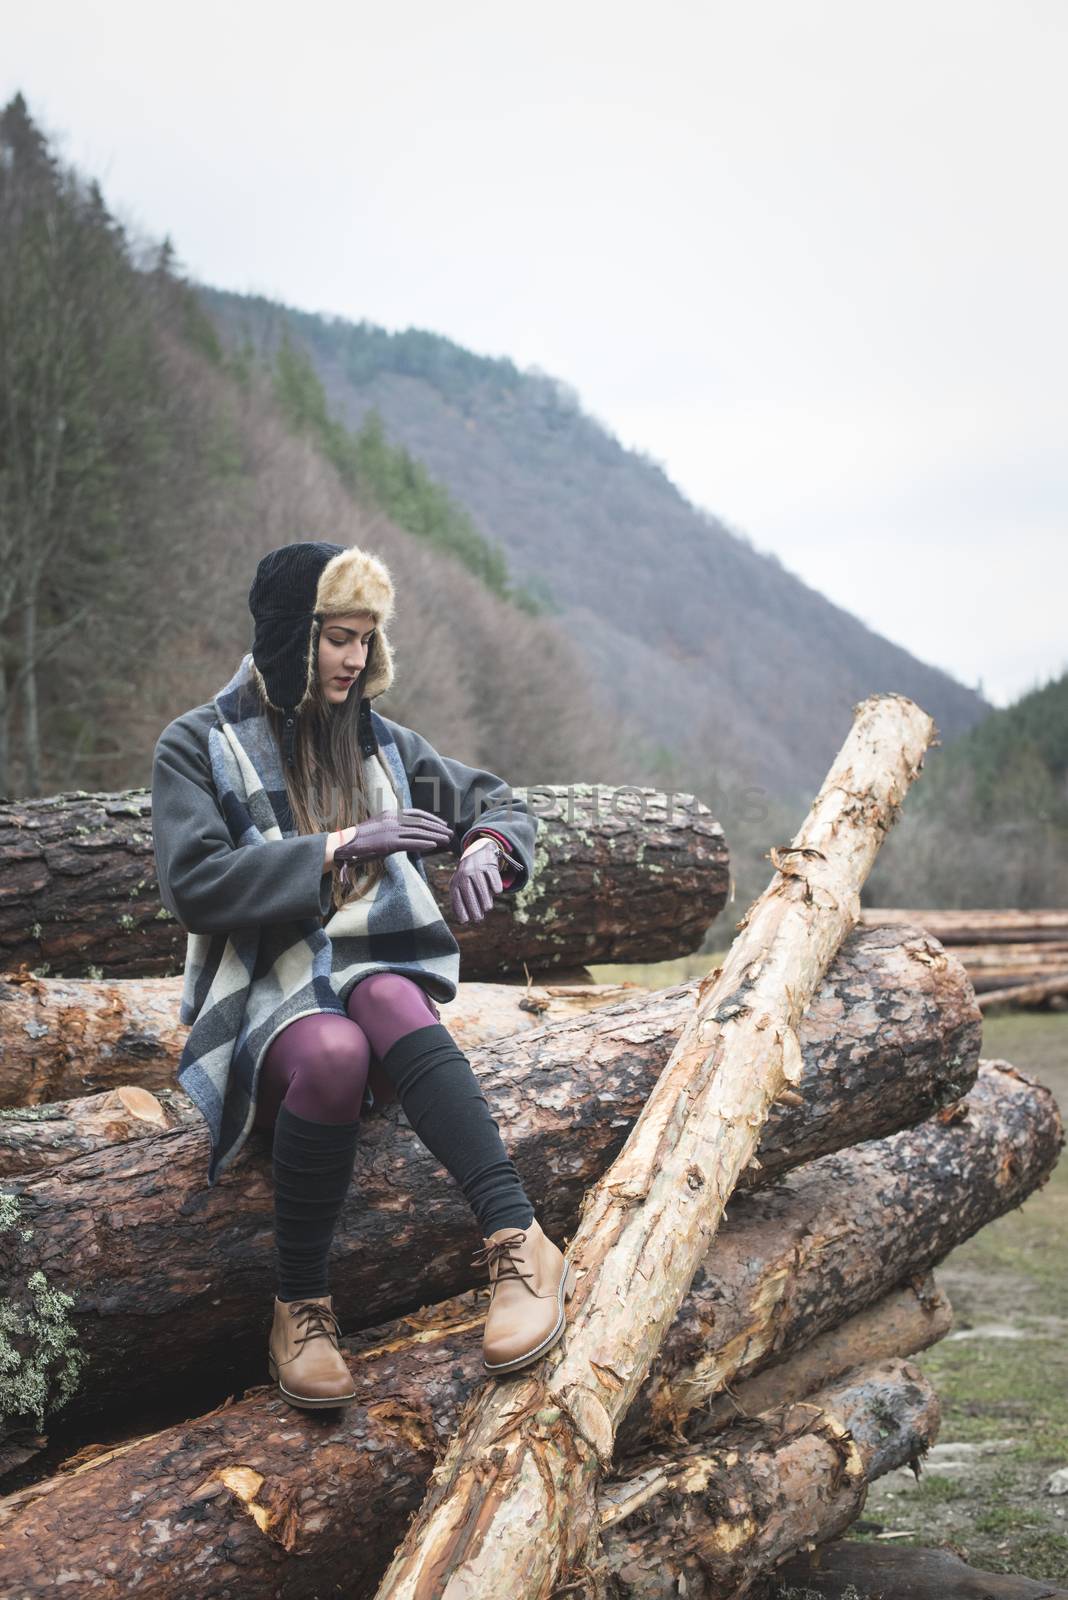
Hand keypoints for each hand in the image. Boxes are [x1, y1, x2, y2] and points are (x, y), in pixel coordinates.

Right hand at [333, 808, 452, 886]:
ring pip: (419, 833)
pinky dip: (423, 844)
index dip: (432, 819)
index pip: (418, 814)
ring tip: (447, 840)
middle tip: (450, 833)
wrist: (346, 842)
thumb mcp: (380, 825)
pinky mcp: (389, 843)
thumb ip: (394, 825)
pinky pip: (411, 843)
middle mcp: (394, 819)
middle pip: (422, 823)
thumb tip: (409, 831)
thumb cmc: (363, 837)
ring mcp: (392, 831)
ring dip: (435, 836)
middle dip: (438, 828)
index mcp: (392, 813)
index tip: (442, 824)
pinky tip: (433, 845)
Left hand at [450, 837, 501, 924]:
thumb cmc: (467, 876)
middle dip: (474, 910)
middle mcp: (464, 874)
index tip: (465, 921)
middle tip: (478, 919)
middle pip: (470, 895)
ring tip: (487, 908)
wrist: (478, 852)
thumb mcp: (459, 885)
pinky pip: (494, 880)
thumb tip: (461, 920)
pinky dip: (496, 887)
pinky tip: (496, 891)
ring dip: (485, 901)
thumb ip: (459, 901)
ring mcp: (477, 869)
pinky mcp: (489, 866)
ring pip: (482, 889)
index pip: (457, 898)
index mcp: (456, 881)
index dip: (461, 910)